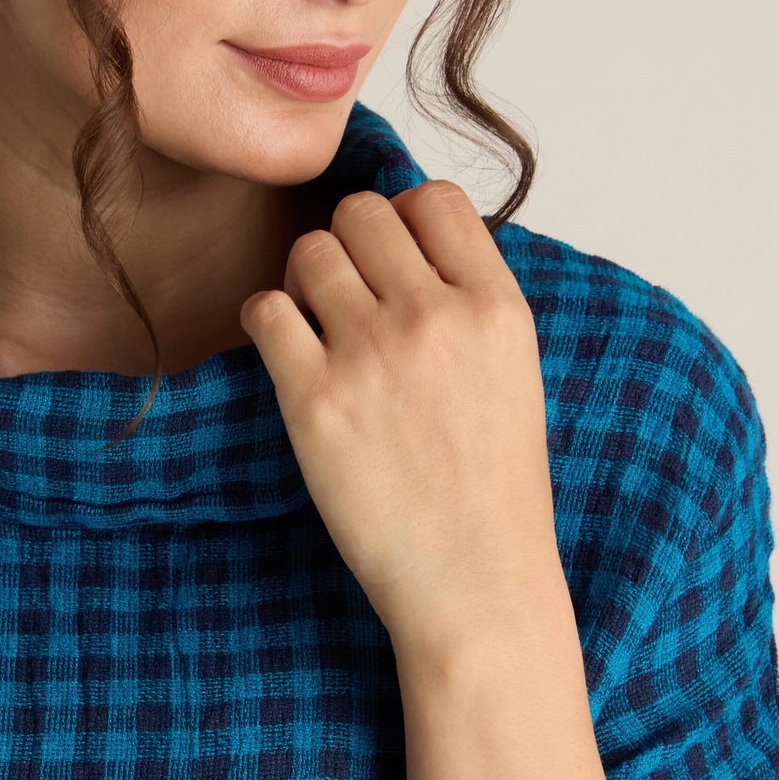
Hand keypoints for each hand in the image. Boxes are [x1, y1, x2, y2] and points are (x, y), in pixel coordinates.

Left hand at [240, 180, 560, 660]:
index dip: (404, 219)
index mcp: (497, 308)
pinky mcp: (315, 400)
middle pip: (362, 212)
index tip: (395, 261)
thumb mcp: (513, 374)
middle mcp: (435, 318)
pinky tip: (290, 358)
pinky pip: (265, 311)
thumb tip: (408, 244)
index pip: (435, 198)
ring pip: (309, 252)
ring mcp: (372, 356)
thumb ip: (468, 303)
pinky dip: (269, 324)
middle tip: (346, 295)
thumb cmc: (493, 490)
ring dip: (303, 280)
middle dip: (347, 243)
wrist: (473, 581)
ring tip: (317, 329)